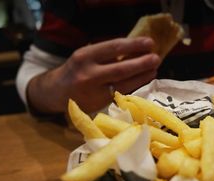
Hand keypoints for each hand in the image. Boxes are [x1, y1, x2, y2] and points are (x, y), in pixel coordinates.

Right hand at [28, 37, 160, 113]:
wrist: (57, 93)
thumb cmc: (76, 70)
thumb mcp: (86, 56)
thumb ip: (106, 54)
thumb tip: (136, 50)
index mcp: (85, 56)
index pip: (114, 48)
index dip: (134, 45)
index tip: (149, 43)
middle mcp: (89, 74)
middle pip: (122, 68)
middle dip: (142, 63)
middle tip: (156, 58)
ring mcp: (94, 91)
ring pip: (124, 84)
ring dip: (142, 76)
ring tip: (154, 69)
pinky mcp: (100, 104)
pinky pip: (122, 93)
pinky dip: (135, 86)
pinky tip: (144, 80)